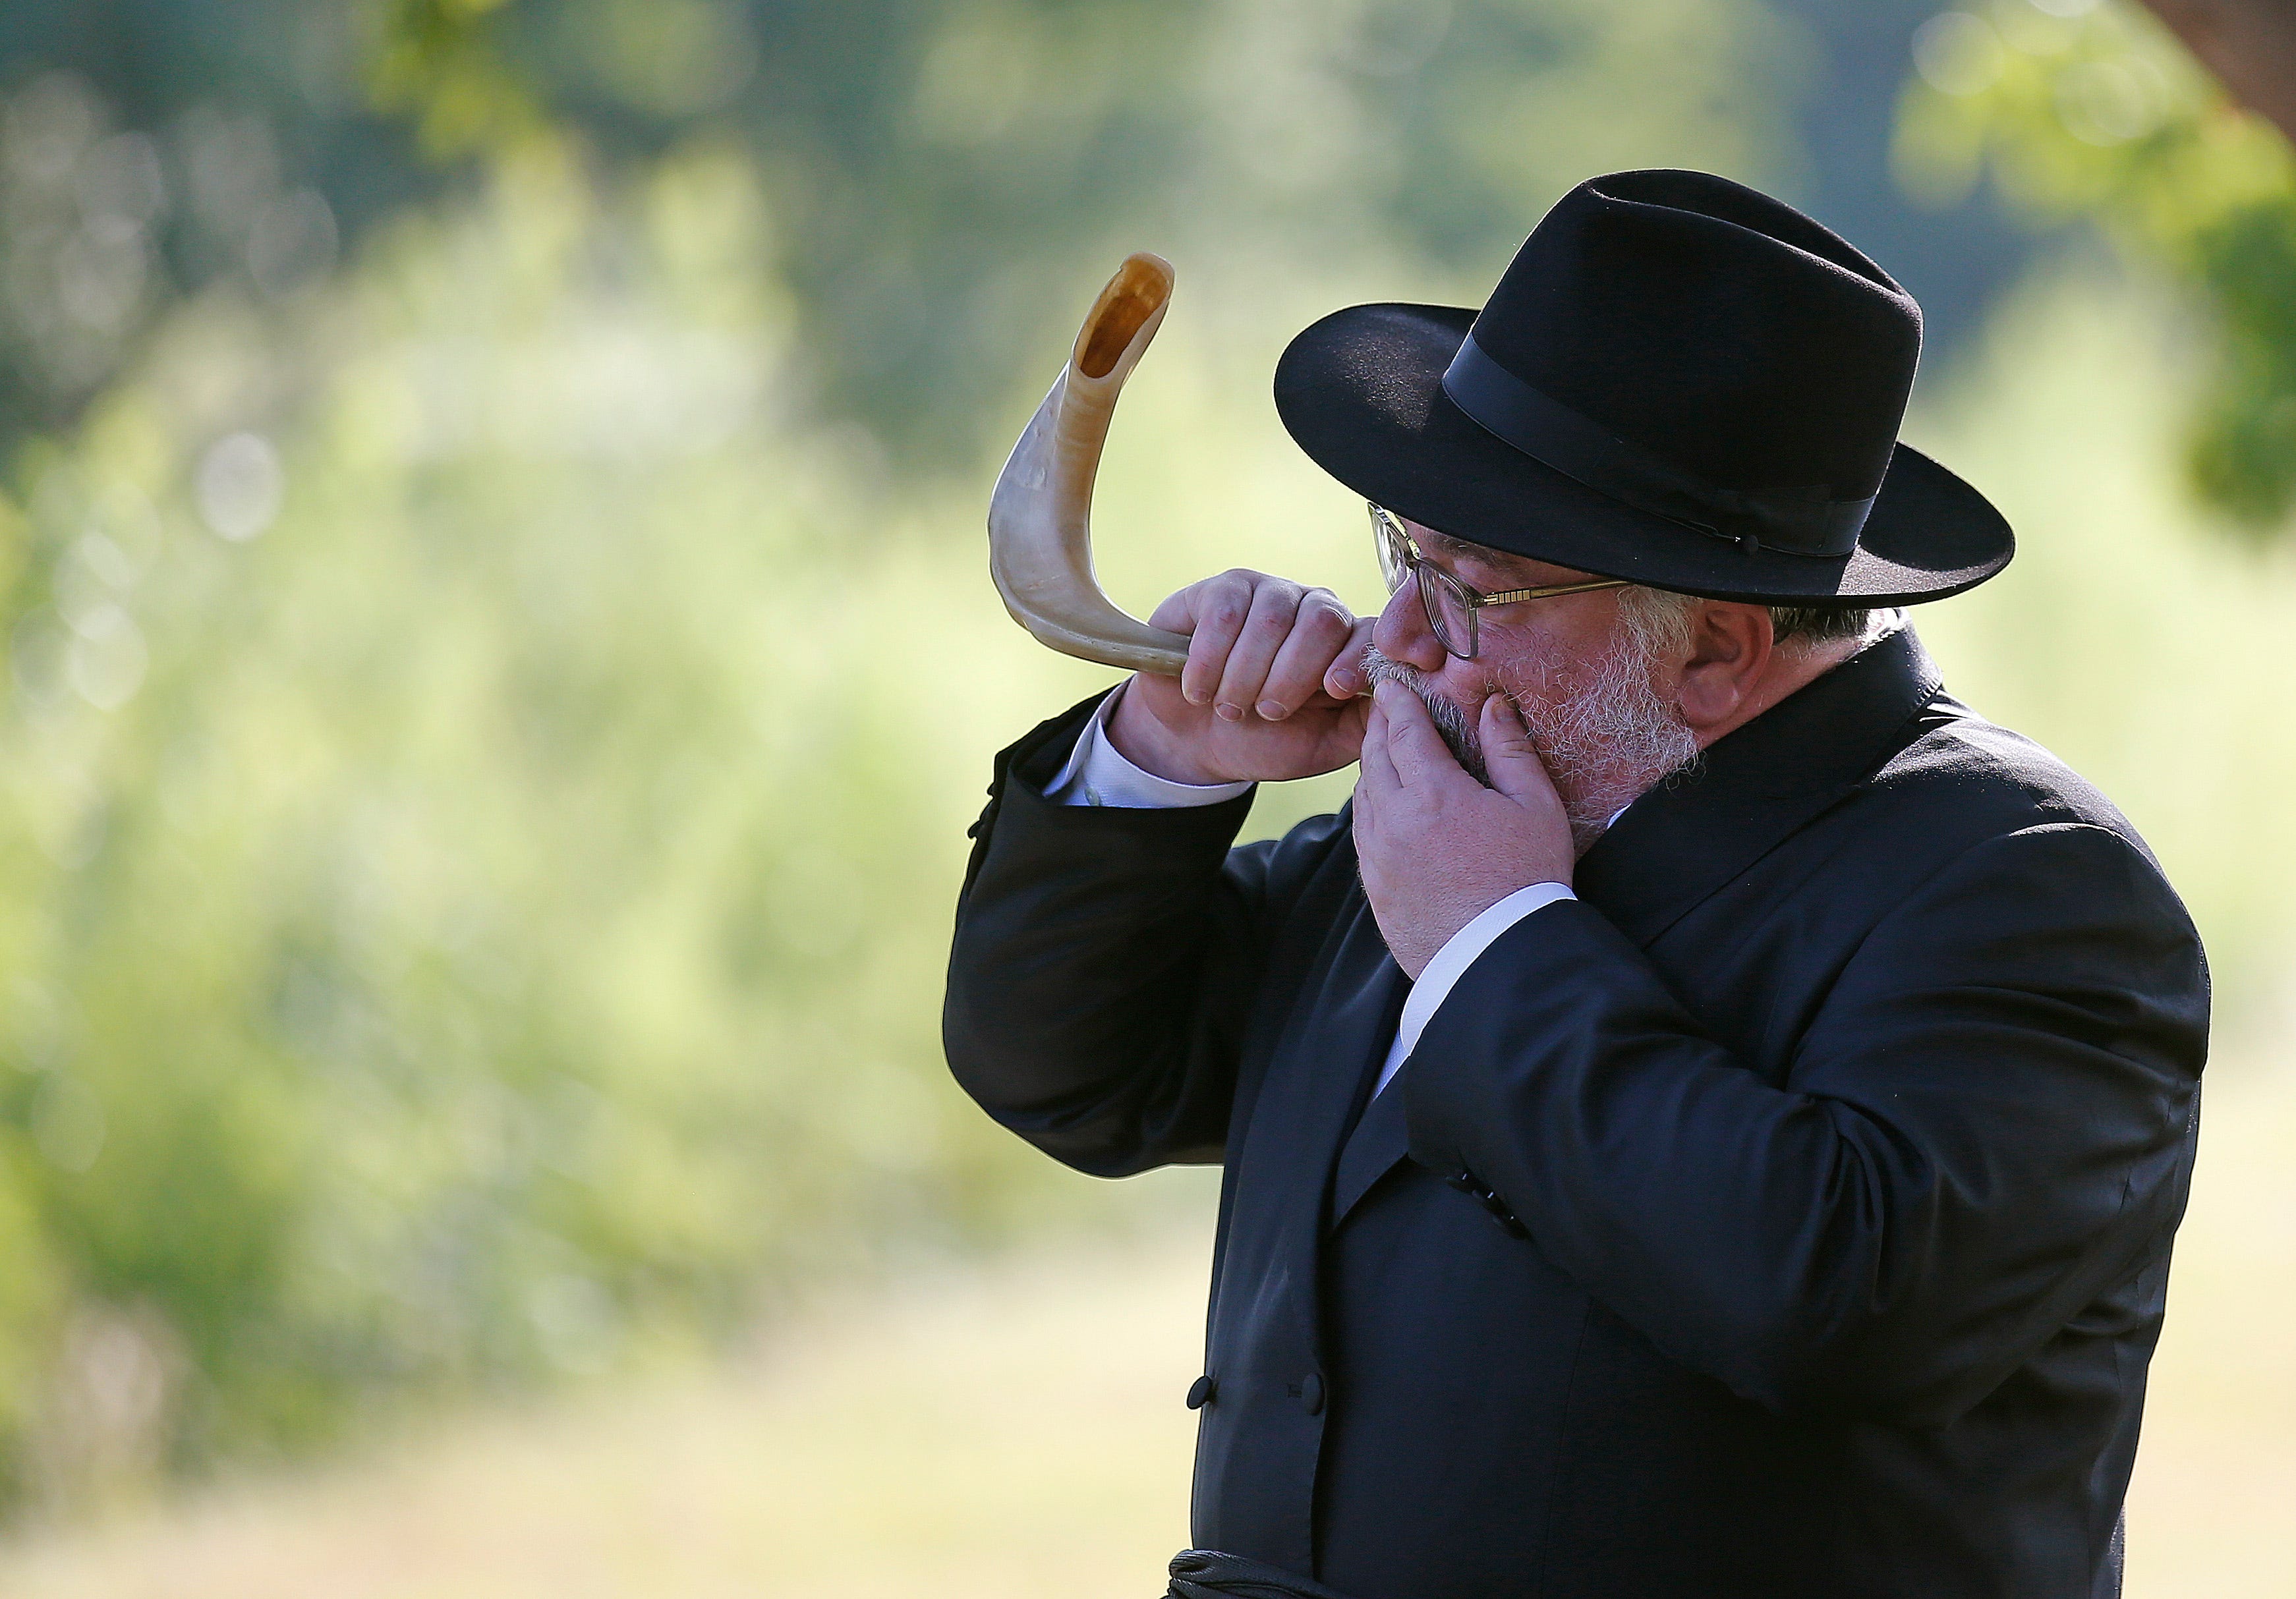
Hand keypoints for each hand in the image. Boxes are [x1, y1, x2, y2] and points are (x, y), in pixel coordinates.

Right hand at [1107, 569, 1376, 784]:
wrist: (1195, 740)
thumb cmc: (1264, 740)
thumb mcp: (1322, 745)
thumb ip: (1365, 724)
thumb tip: (1402, 704)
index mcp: (1347, 645)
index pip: (1370, 634)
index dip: (1356, 659)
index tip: (1336, 690)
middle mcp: (1314, 609)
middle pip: (1323, 620)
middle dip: (1293, 676)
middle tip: (1269, 713)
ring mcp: (1269, 593)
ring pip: (1272, 617)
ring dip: (1246, 676)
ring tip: (1229, 708)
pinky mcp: (1221, 589)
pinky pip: (1225, 613)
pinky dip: (1210, 660)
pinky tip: (1200, 688)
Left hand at [1353, 680, 1574, 977]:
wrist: (1498, 958)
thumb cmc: (1528, 880)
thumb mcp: (1536, 807)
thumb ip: (1511, 750)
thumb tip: (1494, 705)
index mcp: (1434, 793)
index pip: (1405, 731)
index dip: (1397, 703)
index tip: (1389, 684)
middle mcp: (1394, 820)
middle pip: (1375, 758)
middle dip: (1378, 727)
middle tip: (1380, 706)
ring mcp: (1378, 856)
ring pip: (1363, 795)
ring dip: (1370, 766)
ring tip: (1381, 750)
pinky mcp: (1375, 887)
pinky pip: (1362, 832)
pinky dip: (1368, 806)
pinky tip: (1380, 802)